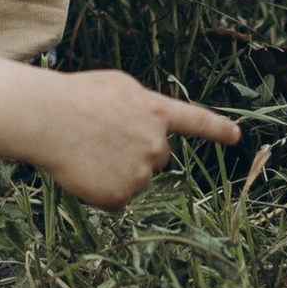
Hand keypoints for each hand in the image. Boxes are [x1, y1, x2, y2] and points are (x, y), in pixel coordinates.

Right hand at [0, 40, 239, 201]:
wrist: (50, 119)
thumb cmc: (77, 97)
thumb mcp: (118, 87)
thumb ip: (143, 106)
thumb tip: (151, 125)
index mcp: (156, 112)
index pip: (195, 122)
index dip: (217, 129)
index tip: (236, 137)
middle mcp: (156, 144)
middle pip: (157, 157)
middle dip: (138, 151)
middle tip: (104, 139)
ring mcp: (140, 172)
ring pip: (135, 178)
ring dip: (117, 171)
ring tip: (88, 151)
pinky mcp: (121, 196)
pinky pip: (116, 200)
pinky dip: (102, 191)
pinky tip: (85, 172)